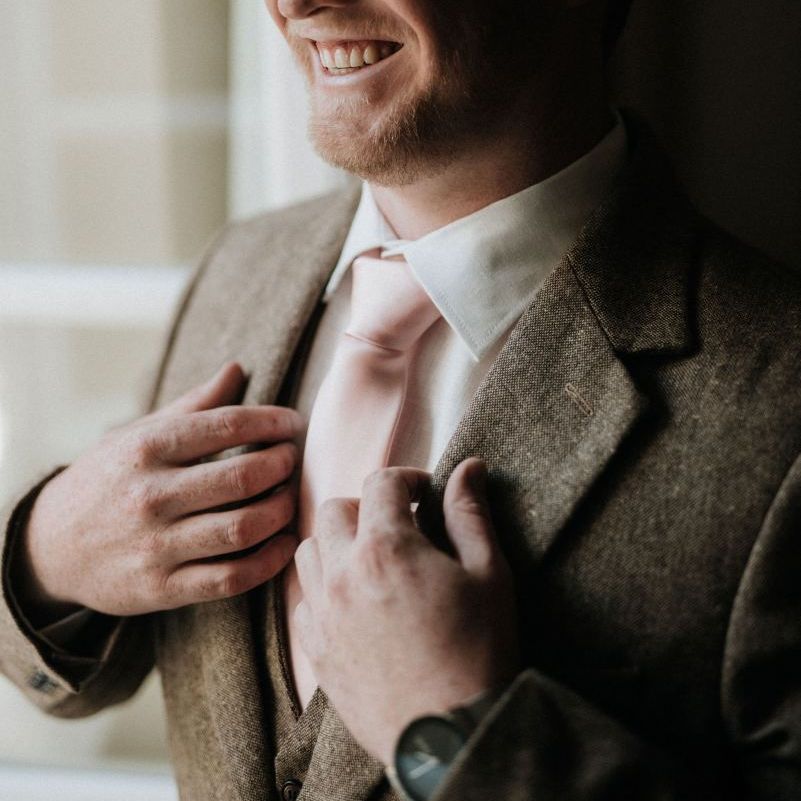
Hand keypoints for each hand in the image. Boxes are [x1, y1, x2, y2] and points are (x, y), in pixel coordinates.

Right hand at [20, 362, 302, 617]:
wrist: (50, 547)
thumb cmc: (108, 479)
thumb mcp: (139, 435)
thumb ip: (193, 406)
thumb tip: (238, 368)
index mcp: (147, 448)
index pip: (227, 425)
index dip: (273, 421)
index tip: (293, 423)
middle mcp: (150, 496)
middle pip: (241, 478)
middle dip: (282, 465)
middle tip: (294, 458)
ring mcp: (155, 546)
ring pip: (242, 528)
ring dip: (281, 511)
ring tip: (290, 496)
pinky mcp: (162, 589)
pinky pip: (231, 578)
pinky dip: (268, 561)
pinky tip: (283, 543)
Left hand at [293, 458, 518, 765]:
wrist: (452, 735)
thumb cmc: (479, 651)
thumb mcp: (489, 574)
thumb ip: (470, 513)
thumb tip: (468, 467)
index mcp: (387, 548)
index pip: (381, 482)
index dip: (408, 478)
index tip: (426, 494)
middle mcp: (343, 574)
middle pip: (335, 510)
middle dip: (367, 506)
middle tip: (399, 526)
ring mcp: (324, 614)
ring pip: (309, 551)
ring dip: (337, 543)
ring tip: (371, 559)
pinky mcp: (317, 651)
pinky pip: (302, 601)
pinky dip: (322, 588)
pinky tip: (352, 602)